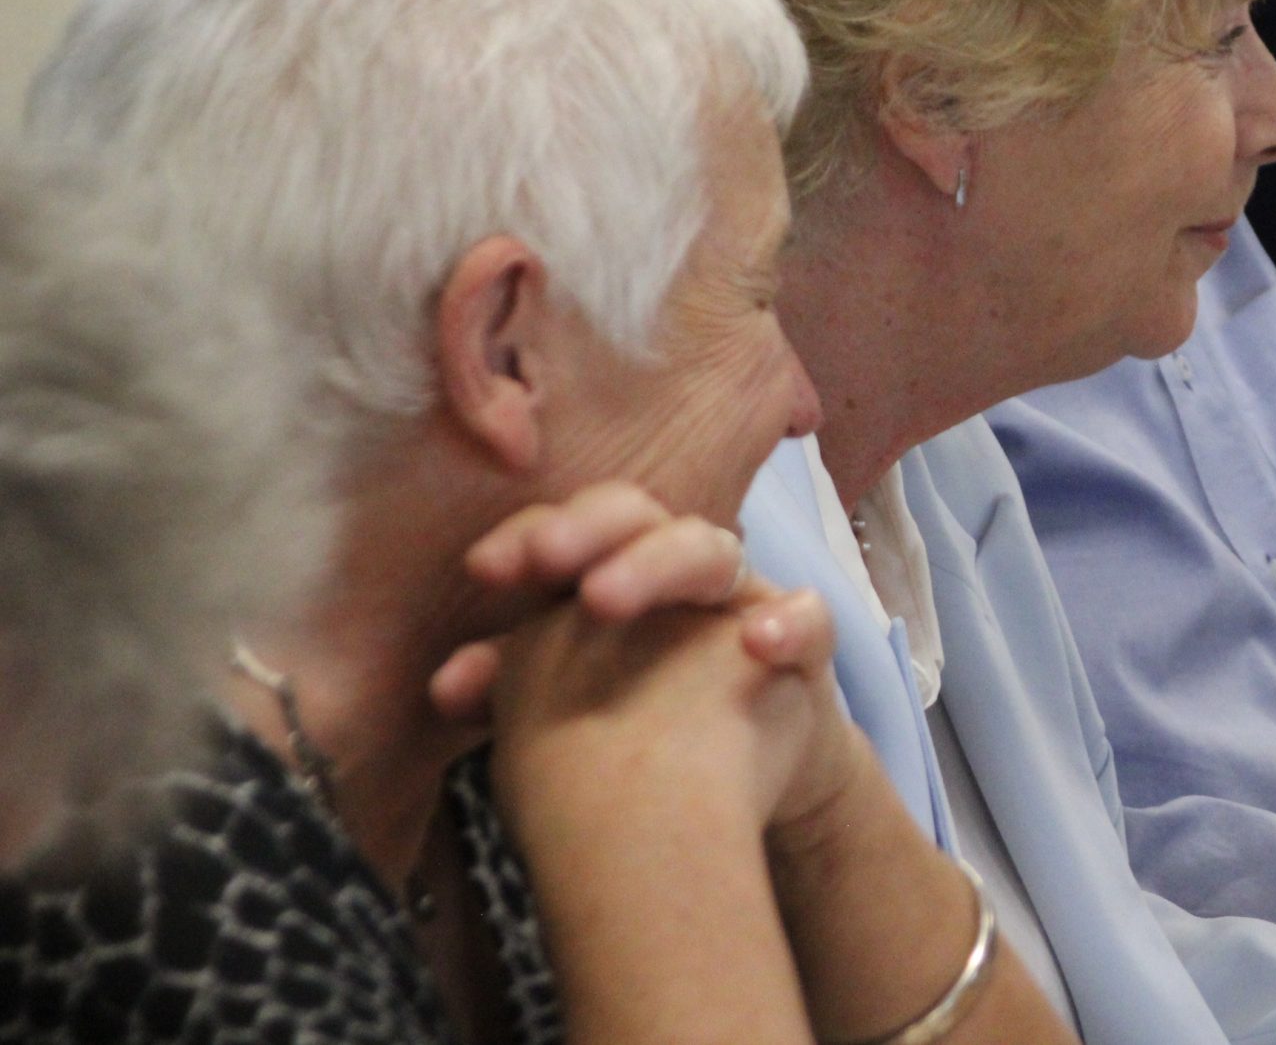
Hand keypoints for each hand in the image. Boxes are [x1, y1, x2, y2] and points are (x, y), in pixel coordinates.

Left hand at [440, 484, 856, 836]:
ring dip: (659, 565)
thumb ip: (513, 687)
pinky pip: (810, 619)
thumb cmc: (653, 723)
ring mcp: (744, 602)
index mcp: (618, 571)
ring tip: (603, 601)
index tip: (485, 569)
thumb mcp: (576, 701)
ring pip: (713, 551)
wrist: (756, 779)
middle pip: (640, 519)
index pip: (572, 530)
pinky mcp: (804, 646)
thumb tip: (442, 689)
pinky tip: (756, 643)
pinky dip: (789, 623)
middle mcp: (679, 570)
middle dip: (589, 532)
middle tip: (545, 561)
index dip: (528, 538)